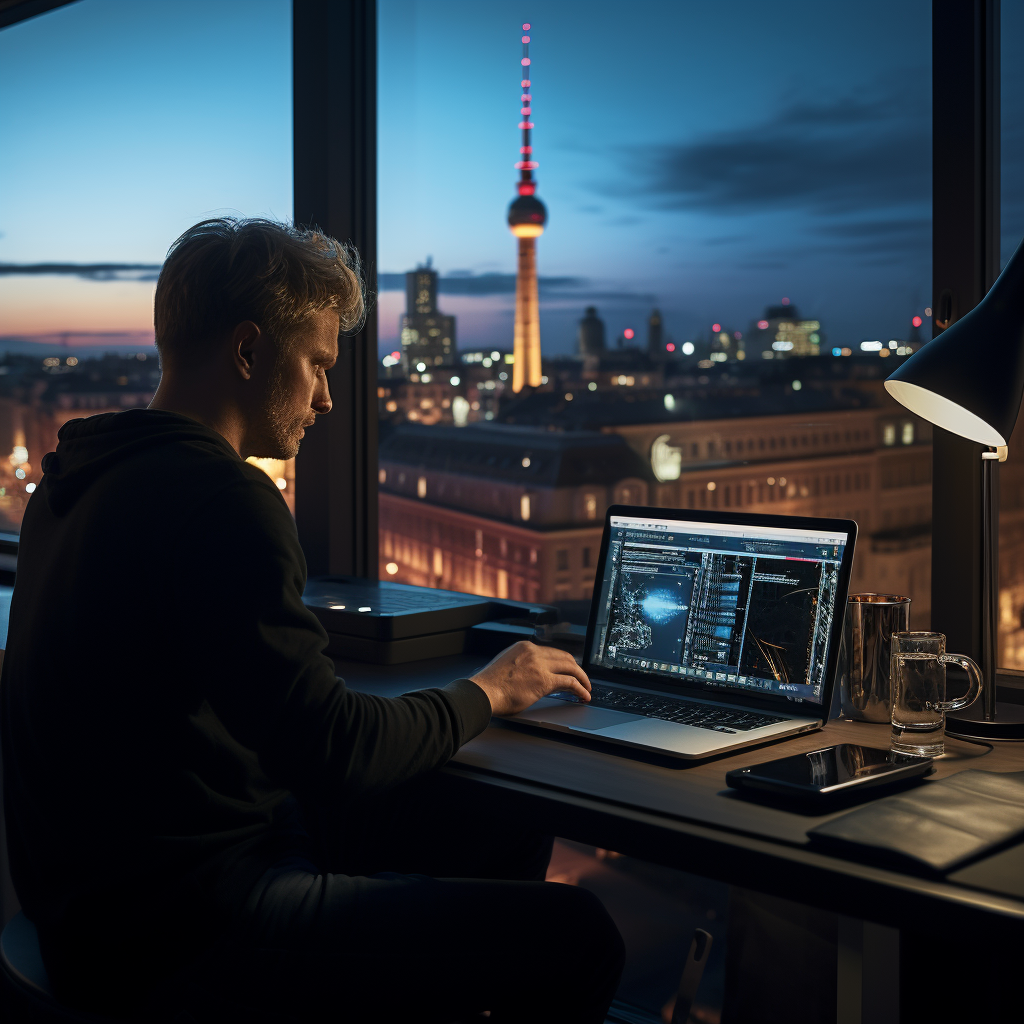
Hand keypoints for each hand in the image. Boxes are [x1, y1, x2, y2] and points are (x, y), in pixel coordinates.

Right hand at [470, 641, 590, 716]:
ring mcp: (540, 665)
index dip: (562, 662)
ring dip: (582, 678)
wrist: (482, 692)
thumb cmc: (489, 685)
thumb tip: (529, 675)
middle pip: (564, 657)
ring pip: (570, 667)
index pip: (550, 652)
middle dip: (576, 668)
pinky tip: (583, 695)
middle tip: (582, 679)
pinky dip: (580, 689)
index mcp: (523, 647)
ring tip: (586, 688)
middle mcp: (533, 652)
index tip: (568, 670)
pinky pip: (570, 682)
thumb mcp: (506, 665)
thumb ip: (520, 665)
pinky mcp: (544, 680)